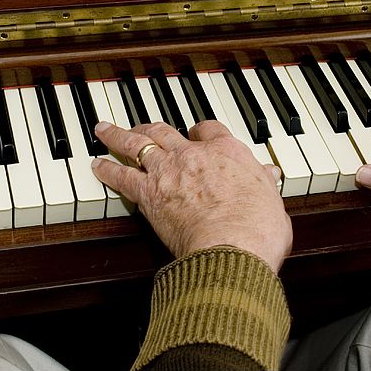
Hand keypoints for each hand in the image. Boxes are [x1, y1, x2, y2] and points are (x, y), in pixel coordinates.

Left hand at [91, 120, 291, 273]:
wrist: (232, 246)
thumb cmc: (258, 229)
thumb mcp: (273, 201)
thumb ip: (266, 185)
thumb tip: (270, 175)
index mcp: (227, 152)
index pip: (209, 129)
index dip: (200, 130)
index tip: (195, 134)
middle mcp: (194, 155)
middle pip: (166, 130)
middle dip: (151, 126)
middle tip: (141, 124)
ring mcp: (168, 171)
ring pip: (137, 144)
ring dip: (118, 136)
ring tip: (104, 130)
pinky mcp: (148, 194)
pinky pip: (121, 175)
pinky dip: (107, 168)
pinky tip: (97, 165)